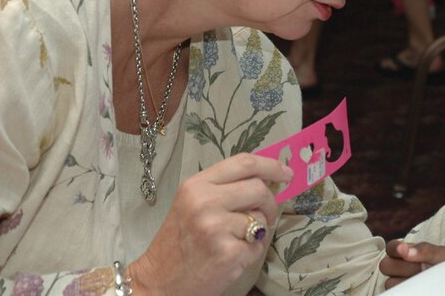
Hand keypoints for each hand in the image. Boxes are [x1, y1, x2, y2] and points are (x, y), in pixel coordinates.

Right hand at [129, 153, 290, 295]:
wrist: (158, 283)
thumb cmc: (179, 243)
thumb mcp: (193, 204)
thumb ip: (225, 188)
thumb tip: (269, 178)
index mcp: (196, 185)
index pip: (244, 163)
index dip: (271, 165)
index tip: (286, 173)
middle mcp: (204, 202)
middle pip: (259, 188)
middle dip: (270, 203)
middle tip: (265, 215)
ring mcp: (216, 227)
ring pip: (260, 218)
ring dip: (257, 231)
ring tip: (234, 241)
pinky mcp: (227, 253)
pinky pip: (258, 245)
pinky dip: (250, 252)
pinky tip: (230, 257)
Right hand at [379, 239, 444, 289]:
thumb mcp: (441, 254)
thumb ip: (424, 249)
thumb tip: (404, 250)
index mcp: (406, 252)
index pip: (390, 247)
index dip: (394, 249)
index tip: (403, 250)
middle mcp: (399, 266)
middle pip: (385, 265)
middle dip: (401, 267)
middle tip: (419, 269)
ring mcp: (399, 282)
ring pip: (389, 283)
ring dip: (406, 282)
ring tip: (422, 281)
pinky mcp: (402, 293)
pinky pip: (397, 294)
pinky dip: (408, 291)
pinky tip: (420, 289)